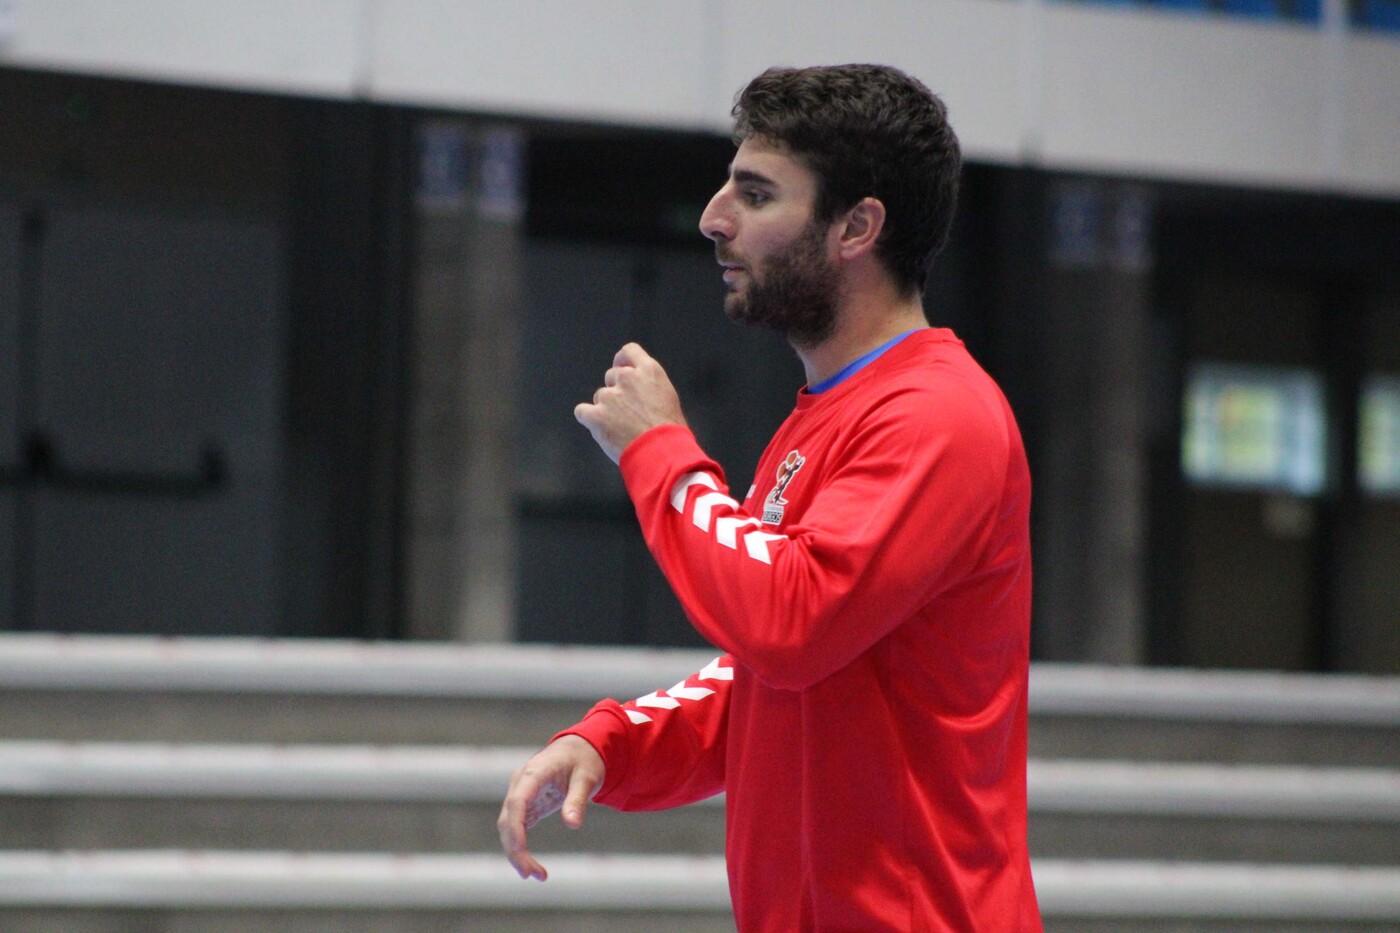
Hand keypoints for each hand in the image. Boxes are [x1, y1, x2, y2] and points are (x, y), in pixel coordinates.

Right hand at [497, 735, 605, 880]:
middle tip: (532, 875)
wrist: (580, 749)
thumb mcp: (587, 777)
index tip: (520, 850)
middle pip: (508, 819)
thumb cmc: (584, 760)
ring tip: (537, 875)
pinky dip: (521, 847)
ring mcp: (520, 794)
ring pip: (508, 827)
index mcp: (534, 772)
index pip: (517, 801)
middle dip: (515, 849)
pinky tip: (531, 866)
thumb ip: (578, 799)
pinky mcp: (526, 804)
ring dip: (517, 852)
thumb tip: (572, 824)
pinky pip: (517, 828)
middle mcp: (520, 783)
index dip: (515, 827)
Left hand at [574, 343, 686, 463]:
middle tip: (627, 411)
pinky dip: (589, 419)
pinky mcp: (596, 415)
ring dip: (606, 408)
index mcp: (648, 371)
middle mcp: (627, 378)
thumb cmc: (670, 430)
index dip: (622, 361)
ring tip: (620, 426)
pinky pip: (582, 411)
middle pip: (612, 376)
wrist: (661, 452)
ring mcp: (609, 396)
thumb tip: (637, 389)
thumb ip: (649, 385)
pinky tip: (601, 429)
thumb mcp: (667, 396)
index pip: (628, 351)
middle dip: (617, 390)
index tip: (622, 372)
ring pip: (600, 396)